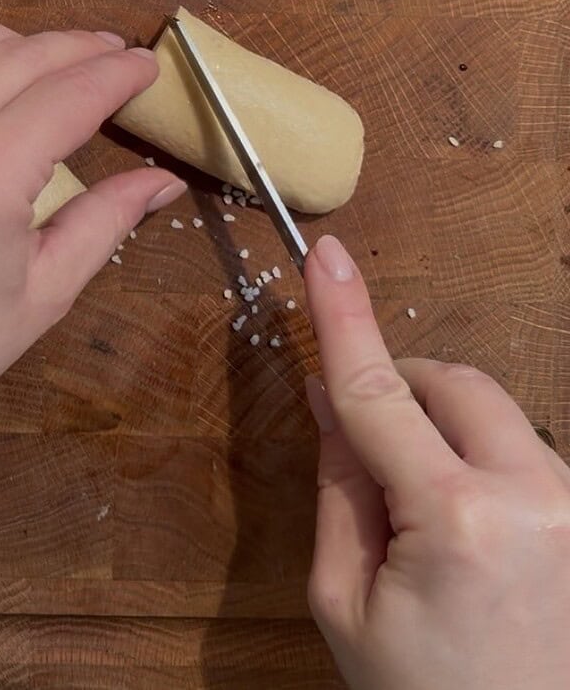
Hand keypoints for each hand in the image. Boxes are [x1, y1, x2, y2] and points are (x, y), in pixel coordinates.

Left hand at [0, 18, 180, 689]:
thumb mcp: (43, 294)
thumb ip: (106, 221)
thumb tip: (164, 179)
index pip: (72, 93)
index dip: (119, 72)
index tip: (147, 65)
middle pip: (21, 55)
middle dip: (78, 48)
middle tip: (111, 55)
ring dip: (6, 40)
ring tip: (37, 61)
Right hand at [304, 234, 569, 689]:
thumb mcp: (347, 604)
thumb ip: (340, 486)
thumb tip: (330, 394)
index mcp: (459, 522)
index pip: (380, 394)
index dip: (344, 320)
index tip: (326, 258)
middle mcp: (535, 499)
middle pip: (452, 383)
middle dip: (401, 389)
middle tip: (366, 446)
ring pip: (495, 415)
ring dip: (446, 435)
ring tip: (426, 520)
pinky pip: (528, 454)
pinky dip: (484, 465)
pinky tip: (473, 536)